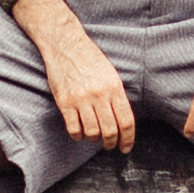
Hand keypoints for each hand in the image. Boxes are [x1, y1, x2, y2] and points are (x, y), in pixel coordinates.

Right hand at [35, 13, 132, 149]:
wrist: (65, 44)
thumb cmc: (90, 59)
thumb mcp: (111, 74)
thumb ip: (117, 96)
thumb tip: (123, 122)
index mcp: (114, 87)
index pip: (126, 121)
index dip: (128, 139)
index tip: (126, 148)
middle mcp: (99, 95)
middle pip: (110, 131)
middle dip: (112, 143)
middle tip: (110, 145)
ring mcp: (81, 99)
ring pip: (92, 133)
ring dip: (94, 140)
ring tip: (94, 136)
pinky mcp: (64, 102)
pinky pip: (74, 129)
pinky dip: (78, 136)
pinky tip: (80, 133)